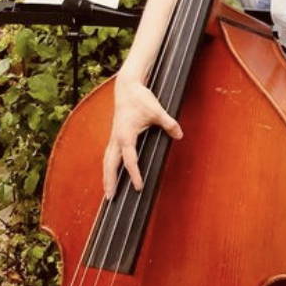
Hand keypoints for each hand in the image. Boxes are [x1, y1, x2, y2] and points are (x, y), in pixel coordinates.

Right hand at [103, 77, 181, 195]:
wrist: (127, 87)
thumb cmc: (141, 99)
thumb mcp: (158, 111)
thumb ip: (169, 124)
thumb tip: (179, 135)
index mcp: (125, 136)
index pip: (130, 161)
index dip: (134, 175)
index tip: (139, 187)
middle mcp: (116, 139)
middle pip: (110, 165)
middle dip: (110, 182)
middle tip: (110, 198)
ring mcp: (114, 137)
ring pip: (107, 161)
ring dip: (106, 176)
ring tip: (108, 191)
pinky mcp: (114, 135)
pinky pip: (109, 155)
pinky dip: (109, 166)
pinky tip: (111, 173)